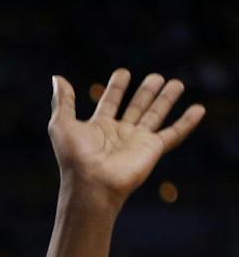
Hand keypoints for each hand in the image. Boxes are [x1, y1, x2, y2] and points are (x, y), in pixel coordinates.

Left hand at [50, 69, 204, 205]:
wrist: (92, 183)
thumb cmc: (74, 156)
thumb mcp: (62, 125)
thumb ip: (63, 101)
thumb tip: (57, 78)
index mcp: (98, 127)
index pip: (110, 102)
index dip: (116, 88)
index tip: (123, 72)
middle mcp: (119, 133)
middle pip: (136, 107)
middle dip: (146, 92)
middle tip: (157, 77)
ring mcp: (137, 141)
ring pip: (155, 115)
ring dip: (166, 99)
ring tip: (177, 83)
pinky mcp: (153, 149)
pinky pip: (174, 133)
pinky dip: (187, 122)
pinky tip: (198, 109)